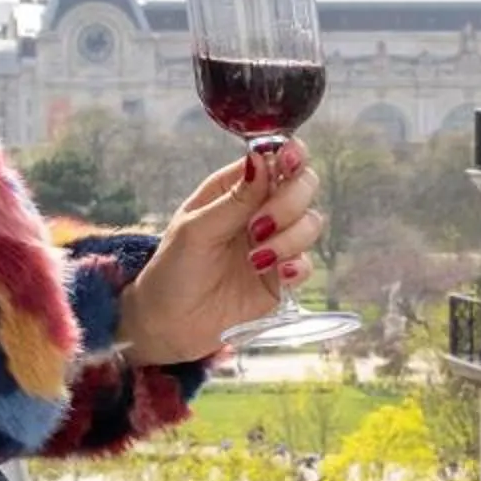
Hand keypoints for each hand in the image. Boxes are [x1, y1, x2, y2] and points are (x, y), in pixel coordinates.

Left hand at [116, 140, 326, 365]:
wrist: (170, 326)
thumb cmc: (172, 271)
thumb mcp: (195, 230)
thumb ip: (234, 198)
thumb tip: (262, 158)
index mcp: (235, 189)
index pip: (275, 159)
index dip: (290, 155)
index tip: (289, 161)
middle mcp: (259, 210)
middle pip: (303, 186)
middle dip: (289, 203)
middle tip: (259, 226)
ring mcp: (274, 243)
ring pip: (310, 223)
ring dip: (290, 239)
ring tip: (256, 260)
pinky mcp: (281, 277)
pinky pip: (306, 263)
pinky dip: (297, 267)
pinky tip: (278, 275)